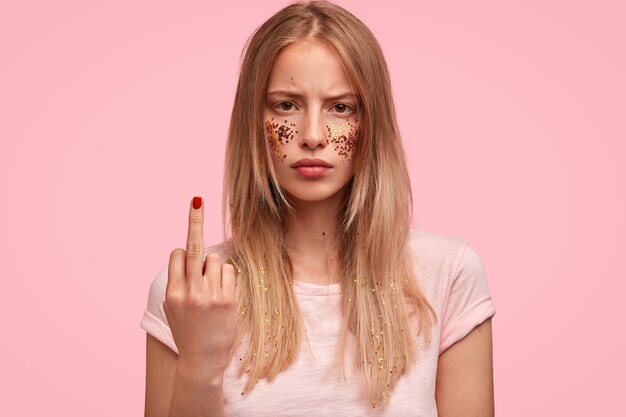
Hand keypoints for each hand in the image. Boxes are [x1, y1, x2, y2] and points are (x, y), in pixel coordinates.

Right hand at [163, 196, 236, 375]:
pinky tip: (222, 293)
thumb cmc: (187, 330)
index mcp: (172, 292)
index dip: (183, 253)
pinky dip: (225, 276)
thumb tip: (189, 255)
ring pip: (213, 259)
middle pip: (192, 247)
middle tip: (196, 200)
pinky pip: (228, 270)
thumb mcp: (173, 307)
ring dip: (213, 267)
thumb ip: (179, 282)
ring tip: (211, 290)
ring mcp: (209, 295)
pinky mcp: (227, 299)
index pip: (178, 254)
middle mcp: (189, 291)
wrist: (201, 361)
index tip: (187, 246)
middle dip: (193, 221)